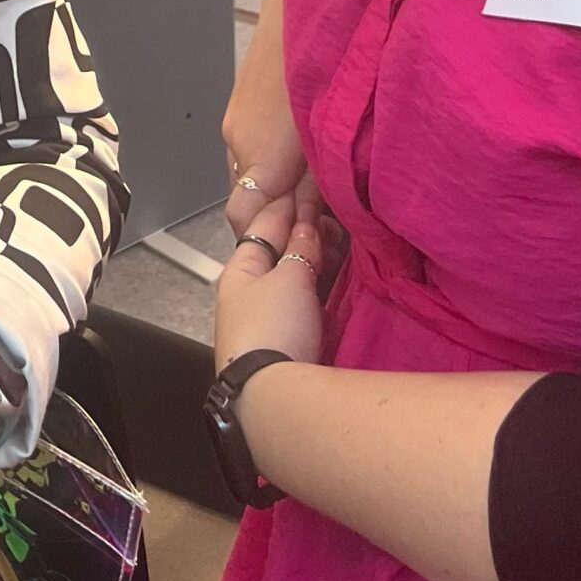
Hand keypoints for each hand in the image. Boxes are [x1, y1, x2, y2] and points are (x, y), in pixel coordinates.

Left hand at [215, 192, 325, 372]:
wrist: (272, 399)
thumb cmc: (273, 329)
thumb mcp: (288, 278)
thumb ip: (301, 247)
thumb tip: (308, 222)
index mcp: (239, 269)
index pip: (265, 223)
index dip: (289, 201)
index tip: (311, 181)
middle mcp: (249, 292)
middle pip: (281, 251)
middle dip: (305, 229)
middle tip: (334, 209)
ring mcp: (269, 319)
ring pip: (295, 275)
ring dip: (315, 256)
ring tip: (341, 236)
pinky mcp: (289, 343)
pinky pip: (306, 301)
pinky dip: (320, 284)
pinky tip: (338, 277)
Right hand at [223, 0, 305, 235]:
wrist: (298, 1)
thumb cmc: (327, 64)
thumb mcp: (332, 137)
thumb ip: (322, 184)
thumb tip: (324, 220)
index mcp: (257, 154)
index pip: (244, 221)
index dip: (275, 235)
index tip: (312, 239)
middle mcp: (236, 140)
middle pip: (248, 197)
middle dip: (281, 209)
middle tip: (326, 213)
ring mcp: (234, 121)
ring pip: (251, 171)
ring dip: (279, 181)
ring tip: (320, 176)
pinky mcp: (240, 103)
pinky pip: (252, 145)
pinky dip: (274, 155)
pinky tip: (306, 144)